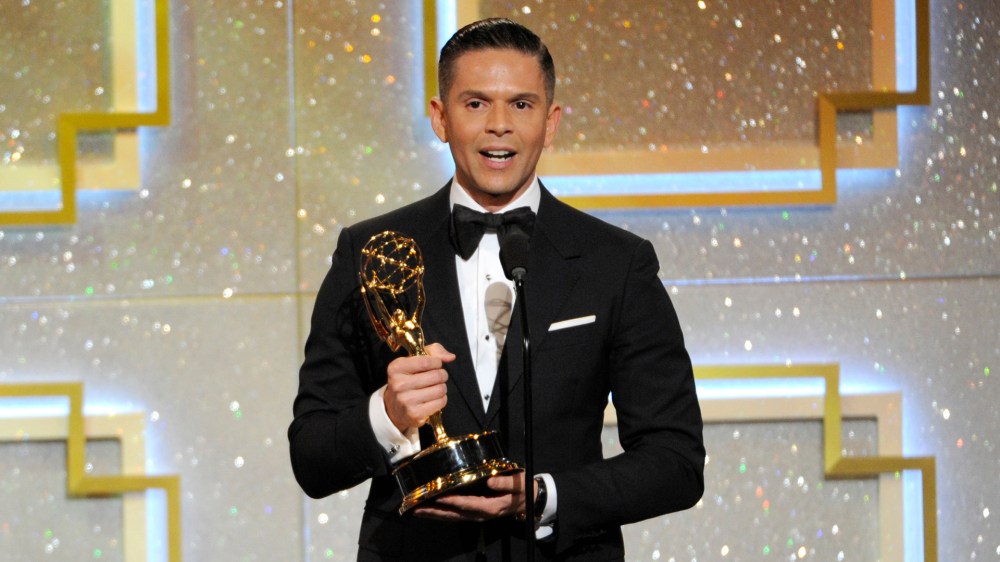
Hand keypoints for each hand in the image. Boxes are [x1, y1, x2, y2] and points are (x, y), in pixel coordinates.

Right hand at [383, 343, 454, 432]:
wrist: (394, 408)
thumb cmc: (408, 379)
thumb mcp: (414, 360)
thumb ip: (433, 351)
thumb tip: (451, 357)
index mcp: (396, 368)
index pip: (426, 361)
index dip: (437, 362)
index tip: (436, 365)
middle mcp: (399, 384)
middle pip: (436, 376)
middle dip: (442, 375)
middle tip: (438, 377)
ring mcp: (406, 400)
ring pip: (440, 389)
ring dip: (442, 388)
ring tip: (435, 388)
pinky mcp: (415, 414)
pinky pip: (440, 402)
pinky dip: (441, 399)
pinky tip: (433, 399)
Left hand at [411, 472, 535, 521]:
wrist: (529, 500)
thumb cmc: (523, 489)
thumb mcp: (519, 484)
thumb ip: (505, 482)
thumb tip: (490, 480)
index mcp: (490, 507)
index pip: (467, 504)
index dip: (452, 501)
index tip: (438, 497)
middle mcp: (480, 514)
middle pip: (454, 515)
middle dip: (434, 512)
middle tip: (416, 508)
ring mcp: (476, 515)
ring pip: (452, 517)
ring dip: (434, 514)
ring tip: (416, 510)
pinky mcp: (474, 513)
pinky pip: (455, 516)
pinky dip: (441, 514)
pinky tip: (431, 510)